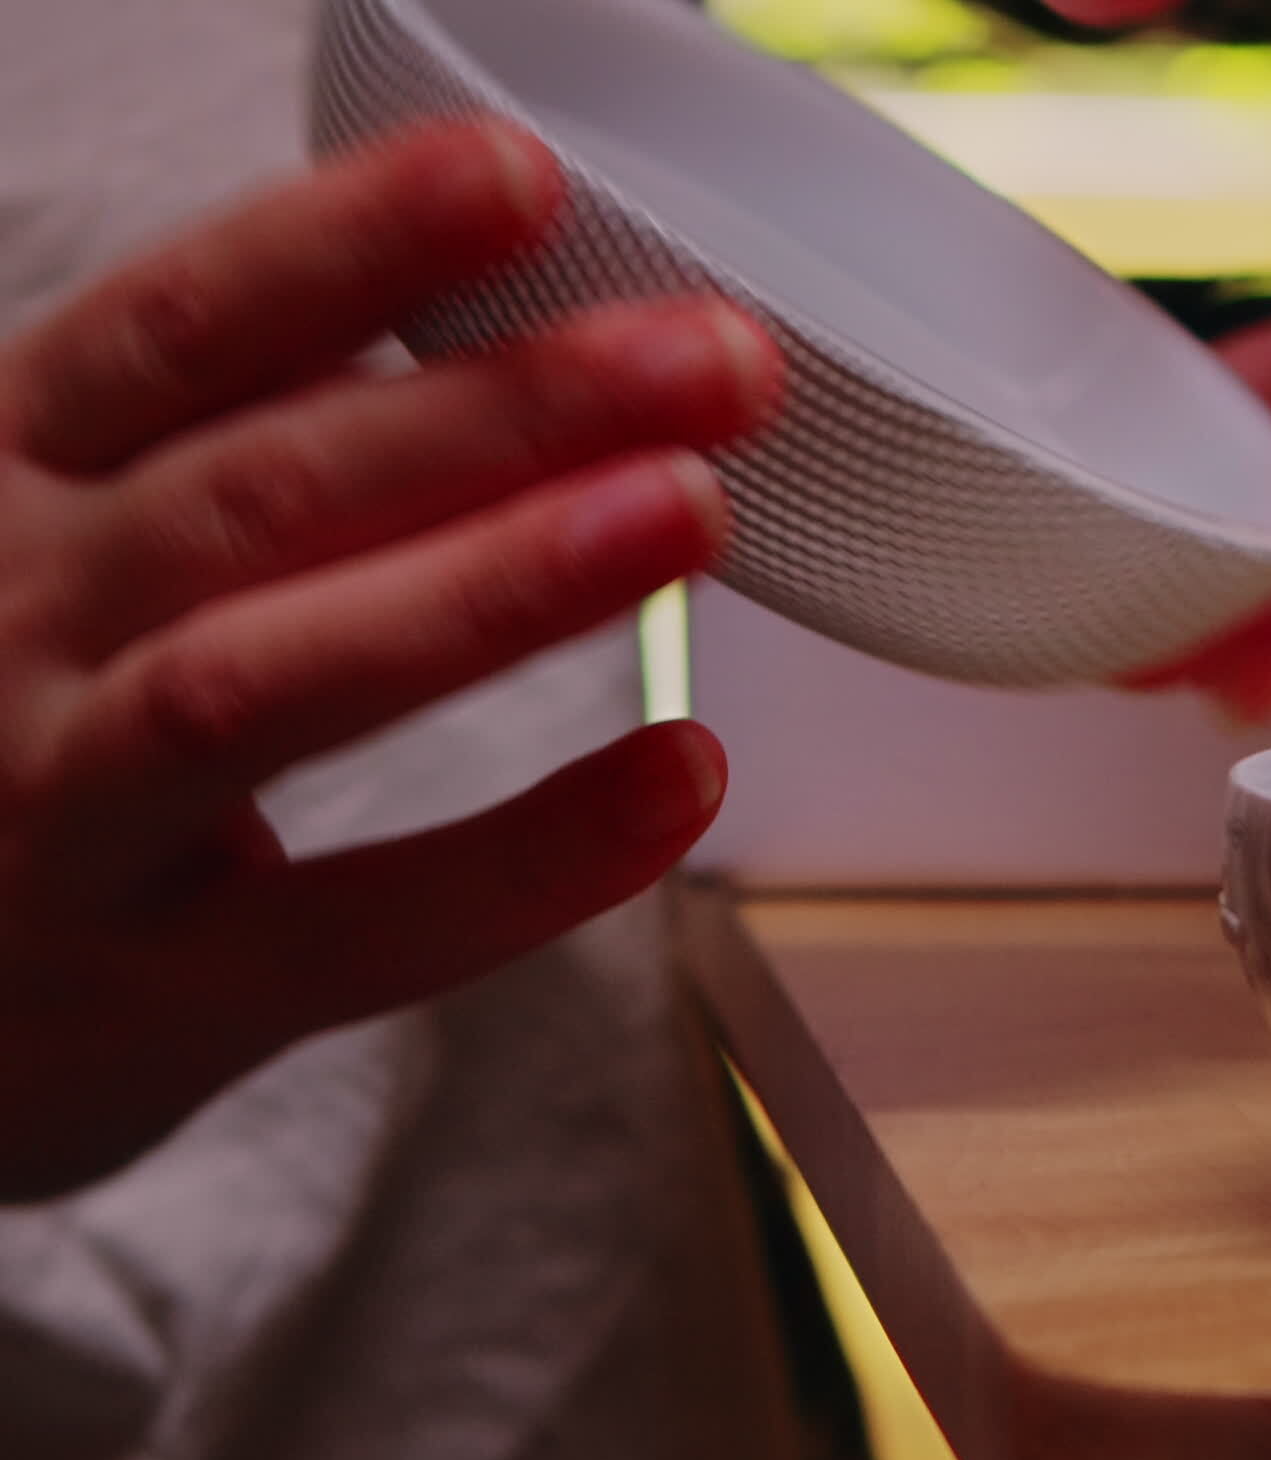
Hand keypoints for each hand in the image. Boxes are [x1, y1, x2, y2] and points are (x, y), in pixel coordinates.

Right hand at [0, 120, 781, 1200]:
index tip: (518, 176)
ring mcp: (70, 813)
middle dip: (501, 406)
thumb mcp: (48, 543)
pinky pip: (361, 920)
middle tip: (718, 355)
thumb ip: (227, 442)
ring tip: (688, 513)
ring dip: (494, 587)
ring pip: (275, 680)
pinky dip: (529, 854)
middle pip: (262, 486)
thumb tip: (478, 313)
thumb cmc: (5, 728)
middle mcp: (14, 625)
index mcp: (4, 480)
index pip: (176, 330)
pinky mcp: (155, 990)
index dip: (344, 244)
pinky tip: (682, 778)